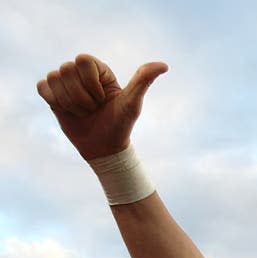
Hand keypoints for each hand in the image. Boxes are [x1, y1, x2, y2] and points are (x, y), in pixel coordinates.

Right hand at [36, 54, 167, 159]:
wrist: (105, 149)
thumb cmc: (120, 125)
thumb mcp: (133, 103)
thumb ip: (144, 80)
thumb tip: (164, 65)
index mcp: (98, 69)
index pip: (83, 60)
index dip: (91, 84)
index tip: (102, 99)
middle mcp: (80, 72)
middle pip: (67, 70)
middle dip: (81, 97)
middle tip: (92, 109)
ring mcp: (64, 83)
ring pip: (54, 78)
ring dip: (70, 103)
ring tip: (82, 113)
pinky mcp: (52, 95)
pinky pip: (43, 87)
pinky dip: (55, 102)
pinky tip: (67, 112)